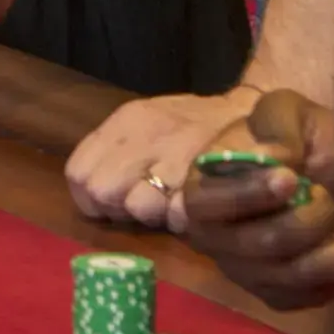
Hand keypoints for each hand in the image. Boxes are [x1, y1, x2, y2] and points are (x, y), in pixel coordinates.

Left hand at [65, 85, 264, 227]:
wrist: (255, 113)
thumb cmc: (195, 125)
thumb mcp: (147, 122)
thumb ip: (116, 150)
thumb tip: (90, 191)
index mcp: (128, 120)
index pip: (79, 171)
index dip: (91, 197)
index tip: (112, 202)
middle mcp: (147, 133)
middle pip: (101, 191)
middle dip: (118, 207)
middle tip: (144, 204)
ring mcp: (178, 153)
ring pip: (138, 206)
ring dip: (154, 216)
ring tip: (172, 205)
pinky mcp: (207, 176)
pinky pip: (179, 215)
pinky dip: (185, 221)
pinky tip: (193, 209)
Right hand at [174, 89, 333, 309]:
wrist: (315, 166)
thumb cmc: (291, 137)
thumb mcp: (288, 111)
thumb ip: (280, 126)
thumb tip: (275, 158)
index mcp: (201, 190)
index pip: (208, 204)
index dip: (250, 194)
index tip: (292, 177)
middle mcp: (214, 238)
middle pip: (261, 245)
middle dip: (311, 218)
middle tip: (327, 193)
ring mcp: (245, 271)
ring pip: (295, 277)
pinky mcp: (277, 294)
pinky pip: (313, 296)